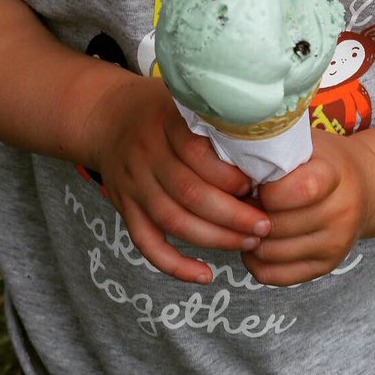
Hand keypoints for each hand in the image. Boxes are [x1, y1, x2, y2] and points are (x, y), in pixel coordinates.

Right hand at [84, 75, 271, 283]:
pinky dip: (175, 265)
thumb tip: (267, 147)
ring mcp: (133, 184)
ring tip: (249, 242)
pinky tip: (205, 275)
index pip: (196, 153)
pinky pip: (147, 243)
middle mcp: (146, 153)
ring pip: (172, 220)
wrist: (108, 117)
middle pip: (188, 192)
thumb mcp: (185, 99)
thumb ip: (217, 119)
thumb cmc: (162, 110)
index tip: (257, 185)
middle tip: (264, 224)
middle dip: (231, 215)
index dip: (228, 175)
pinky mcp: (125, 208)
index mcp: (165, 122)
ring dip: (214, 239)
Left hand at [241, 131, 374, 285]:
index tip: (256, 182)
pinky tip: (253, 240)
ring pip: (271, 254)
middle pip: (279, 226)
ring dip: (248, 238)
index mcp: (335, 174)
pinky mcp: (326, 266)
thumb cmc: (321, 158)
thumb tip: (231, 163)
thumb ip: (276, 149)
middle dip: (249, 214)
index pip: (300, 190)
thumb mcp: (305, 141)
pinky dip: (254, 261)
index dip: (268, 190)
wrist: (364, 186)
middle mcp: (341, 212)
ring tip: (244, 219)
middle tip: (239, 202)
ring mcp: (336, 243)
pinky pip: (276, 275)